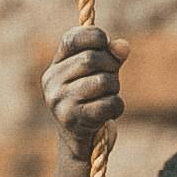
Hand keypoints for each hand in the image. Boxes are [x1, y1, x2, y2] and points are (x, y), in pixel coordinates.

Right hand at [43, 25, 127, 154]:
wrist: (80, 140)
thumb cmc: (92, 99)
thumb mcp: (100, 73)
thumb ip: (112, 56)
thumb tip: (123, 47)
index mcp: (56, 65)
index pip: (72, 38)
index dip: (95, 36)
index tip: (106, 43)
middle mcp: (52, 81)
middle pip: (91, 59)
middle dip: (111, 66)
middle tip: (113, 77)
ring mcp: (59, 101)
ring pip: (102, 81)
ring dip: (115, 87)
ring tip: (110, 94)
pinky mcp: (72, 120)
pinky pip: (107, 105)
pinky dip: (117, 106)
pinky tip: (111, 111)